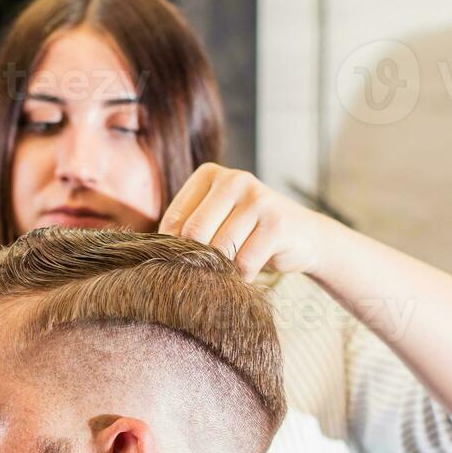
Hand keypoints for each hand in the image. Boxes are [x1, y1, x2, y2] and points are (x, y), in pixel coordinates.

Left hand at [158, 163, 337, 280]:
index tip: (184, 262)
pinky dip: (241, 278)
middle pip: (194, 234)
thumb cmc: (247, 233)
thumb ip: (186, 229)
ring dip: (221, 270)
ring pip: (219, 249)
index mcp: (209, 174)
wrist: (304, 237)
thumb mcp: (214, 221)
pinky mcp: (276, 222)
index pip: (174, 220)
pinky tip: (247, 274)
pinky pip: (244, 263)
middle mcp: (234, 179)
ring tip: (229, 271)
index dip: (174, 250)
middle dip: (198, 260)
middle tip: (206, 273)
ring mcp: (258, 198)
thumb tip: (148, 254)